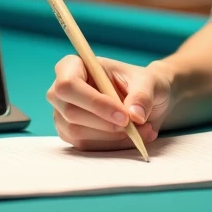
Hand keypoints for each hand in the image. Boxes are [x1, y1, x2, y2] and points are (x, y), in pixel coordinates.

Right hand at [47, 55, 168, 150]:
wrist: (143, 101)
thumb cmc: (141, 83)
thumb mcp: (148, 82)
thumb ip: (142, 95)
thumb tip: (135, 115)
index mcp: (75, 65)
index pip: (68, 84)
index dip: (94, 102)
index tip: (123, 115)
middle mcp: (62, 90)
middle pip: (70, 111)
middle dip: (105, 123)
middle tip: (134, 124)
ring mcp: (63, 114)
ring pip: (77, 132)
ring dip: (112, 137)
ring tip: (142, 130)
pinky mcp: (70, 134)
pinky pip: (85, 146)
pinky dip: (112, 145)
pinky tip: (134, 137)